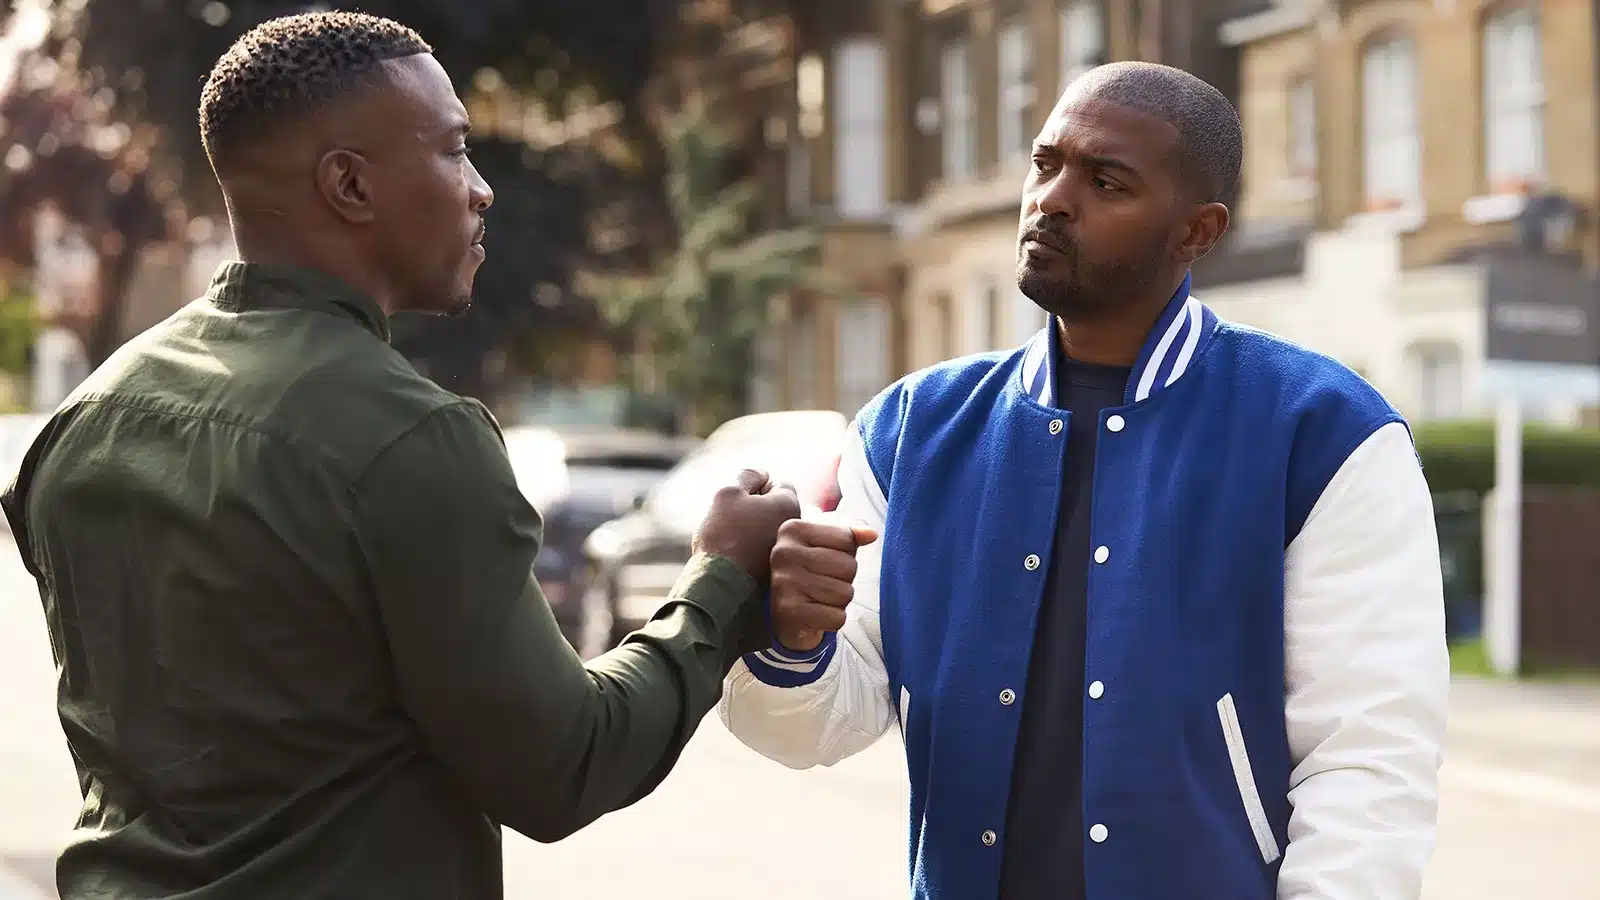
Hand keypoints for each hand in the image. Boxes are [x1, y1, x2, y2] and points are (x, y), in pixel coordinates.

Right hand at [692, 469, 800, 580]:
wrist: (719, 583)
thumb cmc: (723, 533)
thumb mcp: (728, 492)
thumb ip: (747, 476)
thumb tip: (761, 474)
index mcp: (788, 504)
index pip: (778, 483)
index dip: (756, 487)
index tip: (740, 500)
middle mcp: (795, 527)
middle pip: (776, 506)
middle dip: (756, 507)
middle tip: (734, 518)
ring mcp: (788, 550)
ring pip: (770, 528)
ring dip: (754, 527)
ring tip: (733, 537)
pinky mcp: (777, 568)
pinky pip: (765, 548)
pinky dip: (753, 547)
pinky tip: (736, 554)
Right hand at [769, 516, 879, 652]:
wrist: (786, 617)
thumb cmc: (811, 577)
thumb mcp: (826, 548)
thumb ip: (849, 537)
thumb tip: (871, 534)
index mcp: (792, 530)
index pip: (847, 540)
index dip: (845, 556)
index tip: (824, 564)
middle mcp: (784, 552)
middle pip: (849, 566)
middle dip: (844, 580)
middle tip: (822, 585)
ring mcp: (784, 582)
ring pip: (845, 593)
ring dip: (839, 602)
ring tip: (819, 600)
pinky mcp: (789, 612)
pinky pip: (837, 617)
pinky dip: (833, 620)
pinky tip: (815, 615)